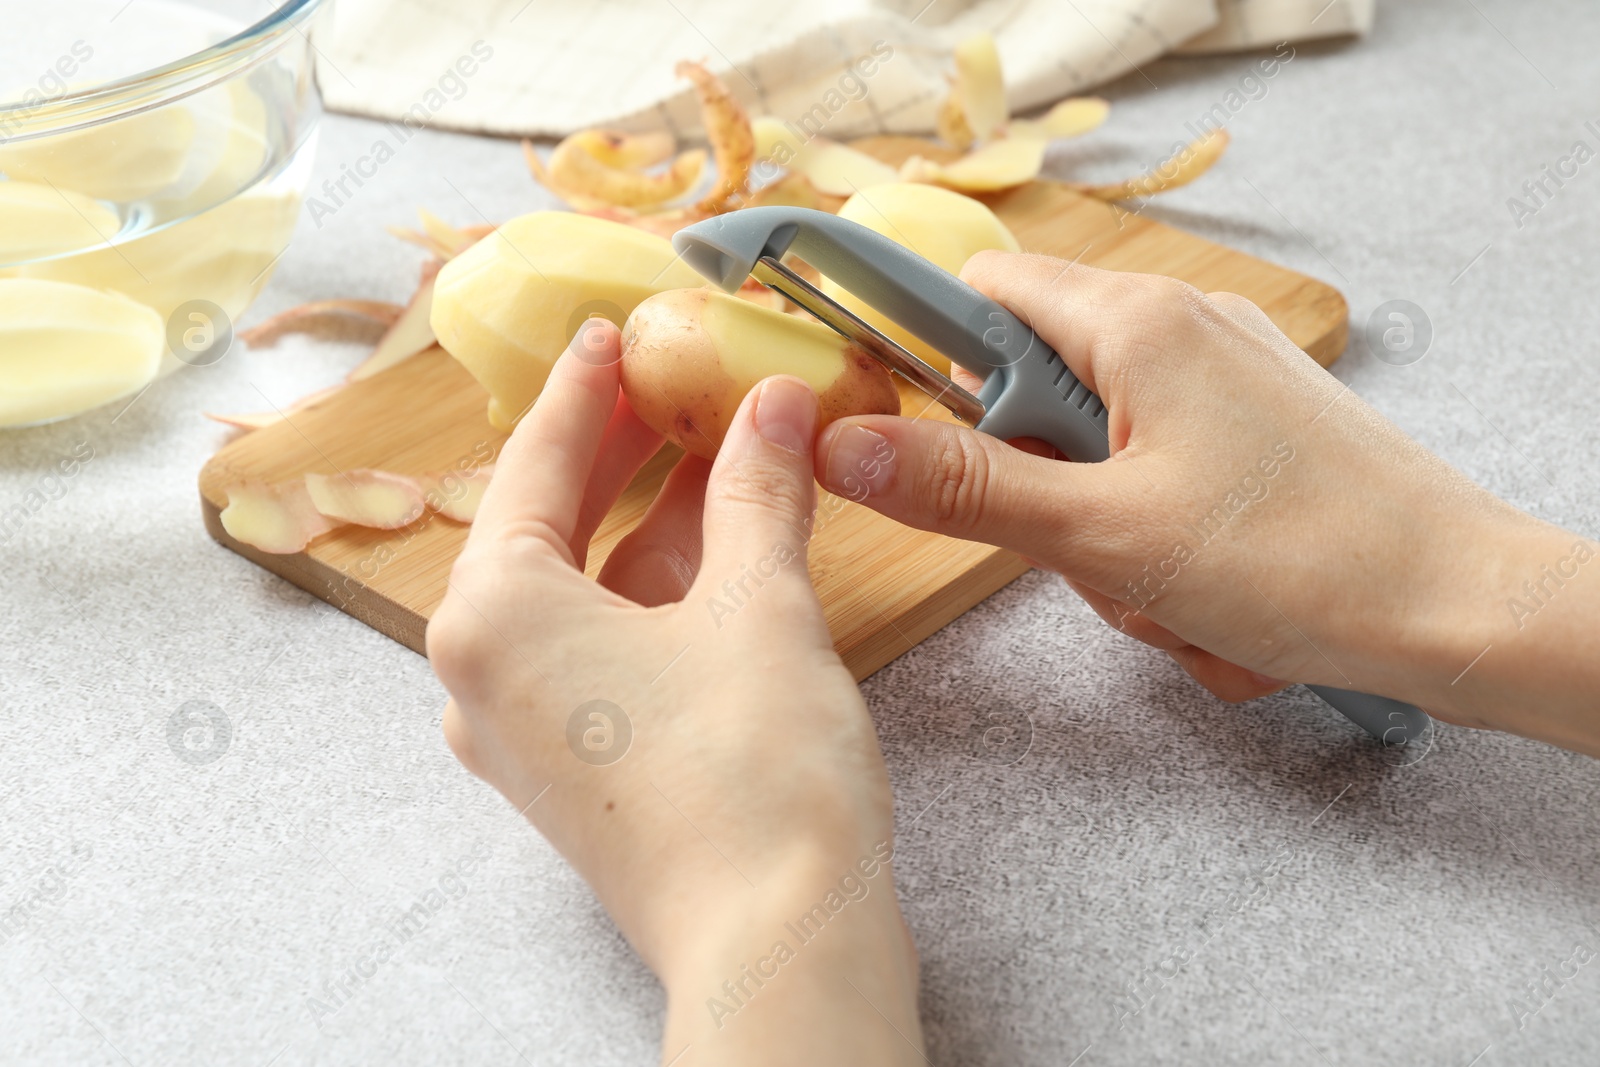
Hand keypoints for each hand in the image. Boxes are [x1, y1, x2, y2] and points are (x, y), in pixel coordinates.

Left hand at [428, 321, 921, 1064]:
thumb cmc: (752, 776)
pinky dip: (653, 593)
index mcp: (493, 616)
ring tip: (713, 451)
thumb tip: (773, 406)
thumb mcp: (760, 603)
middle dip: (617, 452)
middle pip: (549, 528)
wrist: (777, 943)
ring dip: (647, 522)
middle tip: (666, 380)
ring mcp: (524, 731)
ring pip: (581, 592)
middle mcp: (482, 675)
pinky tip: (718, 550)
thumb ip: (756, 491)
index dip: (586, 390)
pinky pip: (600, 648)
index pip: (539, 468)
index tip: (610, 334)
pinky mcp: (576, 770)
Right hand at [814, 252, 1598, 747]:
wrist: (1464, 609)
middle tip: (1092, 554)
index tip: (907, 431)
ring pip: (1099, 465)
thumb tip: (840, 445)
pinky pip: (1162, 493)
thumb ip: (964, 487)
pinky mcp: (1257, 440)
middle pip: (1038, 399)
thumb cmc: (1301, 559)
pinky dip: (1166, 558)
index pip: (981, 293)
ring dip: (1111, 551)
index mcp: (1136, 324)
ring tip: (1173, 594)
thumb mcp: (1103, 533)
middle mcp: (1182, 333)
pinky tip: (1216, 602)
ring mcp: (1227, 386)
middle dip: (1044, 499)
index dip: (928, 354)